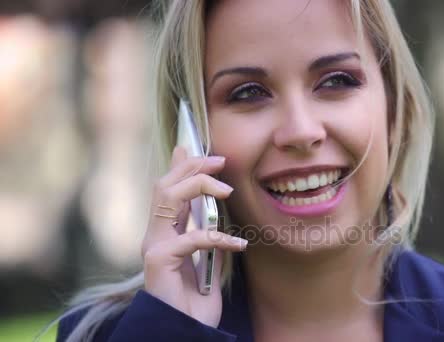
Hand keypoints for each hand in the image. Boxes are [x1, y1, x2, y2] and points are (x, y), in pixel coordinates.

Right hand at [141, 146, 246, 327]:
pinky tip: (238, 245)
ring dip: (198, 186)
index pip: (169, 189)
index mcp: (165, 233)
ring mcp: (153, 246)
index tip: (210, 155)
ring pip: (168, 197)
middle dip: (192, 167)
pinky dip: (218, 237)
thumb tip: (218, 214)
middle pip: (165, 185)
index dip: (185, 166)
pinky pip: (192, 237)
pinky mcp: (158, 261)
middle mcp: (155, 235)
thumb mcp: (209, 261)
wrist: (186, 332)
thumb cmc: (196, 302)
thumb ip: (209, 236)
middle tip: (221, 162)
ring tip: (226, 191)